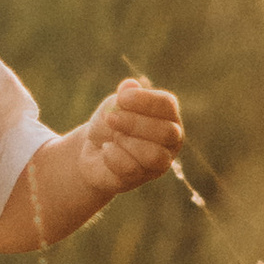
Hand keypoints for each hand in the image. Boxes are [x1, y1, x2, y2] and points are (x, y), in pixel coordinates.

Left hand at [78, 80, 183, 199]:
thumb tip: (130, 85)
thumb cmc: (110, 123)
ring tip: (113, 136)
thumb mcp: (114, 104)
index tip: (121, 98)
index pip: (167, 105)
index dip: (145, 100)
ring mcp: (160, 162)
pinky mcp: (142, 177)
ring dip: (127, 142)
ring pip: (154, 155)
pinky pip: (132, 169)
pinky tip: (106, 150)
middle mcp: (171, 139)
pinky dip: (113, 155)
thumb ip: (124, 96)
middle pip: (166, 132)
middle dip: (134, 123)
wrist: (91, 149)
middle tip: (111, 118)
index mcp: (168, 115)